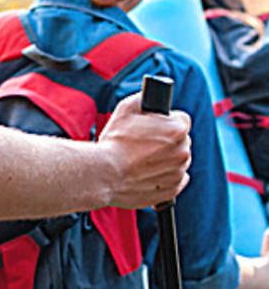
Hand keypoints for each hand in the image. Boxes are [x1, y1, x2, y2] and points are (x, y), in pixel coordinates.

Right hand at [97, 93, 190, 209]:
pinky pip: (175, 179)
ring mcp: (179, 172)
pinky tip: (147, 173)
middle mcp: (183, 151)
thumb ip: (142, 100)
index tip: (156, 126)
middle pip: (181, 140)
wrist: (104, 174)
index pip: (182, 119)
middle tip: (145, 143)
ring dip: (166, 159)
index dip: (167, 121)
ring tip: (142, 160)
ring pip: (177, 160)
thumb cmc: (114, 142)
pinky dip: (164, 176)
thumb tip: (148, 99)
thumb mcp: (125, 109)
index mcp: (176, 129)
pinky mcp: (172, 189)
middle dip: (167, 140)